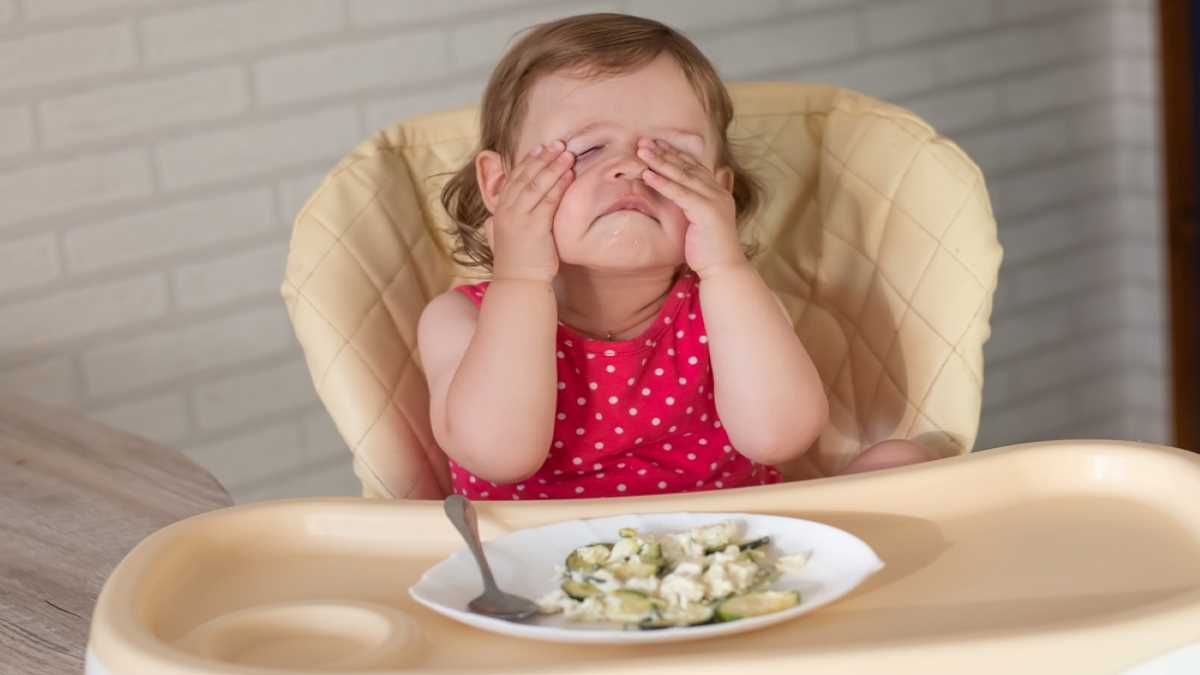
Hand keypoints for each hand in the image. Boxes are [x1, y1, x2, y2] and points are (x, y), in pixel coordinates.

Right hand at [486, 140, 573, 282]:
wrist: (518, 283)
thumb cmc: (520, 261)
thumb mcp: (510, 233)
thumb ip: (513, 216)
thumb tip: (518, 205)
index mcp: (500, 210)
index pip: (514, 178)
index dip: (528, 161)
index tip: (541, 147)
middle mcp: (506, 211)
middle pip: (525, 176)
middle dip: (543, 158)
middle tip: (558, 143)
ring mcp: (519, 219)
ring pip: (536, 185)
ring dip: (553, 166)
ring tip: (567, 153)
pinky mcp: (534, 227)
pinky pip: (548, 201)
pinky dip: (559, 185)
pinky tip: (569, 175)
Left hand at [636, 138, 744, 277]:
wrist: (724, 269)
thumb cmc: (709, 251)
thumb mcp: (700, 223)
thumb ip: (693, 206)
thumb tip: (681, 199)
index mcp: (717, 192)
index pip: (693, 166)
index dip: (673, 153)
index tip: (654, 144)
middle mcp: (717, 191)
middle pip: (686, 166)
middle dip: (664, 152)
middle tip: (642, 140)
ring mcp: (714, 199)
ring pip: (682, 175)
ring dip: (660, 161)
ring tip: (641, 151)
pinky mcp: (706, 210)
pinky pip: (680, 193)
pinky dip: (663, 183)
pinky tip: (647, 174)